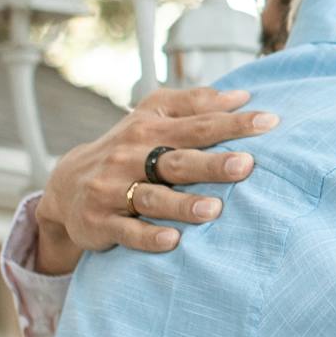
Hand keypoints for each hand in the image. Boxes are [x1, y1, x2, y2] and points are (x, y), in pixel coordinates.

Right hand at [35, 85, 279, 273]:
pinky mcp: (101, 221)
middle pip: (177, 160)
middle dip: (212, 164)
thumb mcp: (153, 117)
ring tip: (215, 209)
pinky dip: (148, 236)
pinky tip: (172, 241)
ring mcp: (113, 190)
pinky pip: (127, 231)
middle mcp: (130, 156)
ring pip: (152, 198)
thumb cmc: (126, 148)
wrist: (65, 186)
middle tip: (247, 165)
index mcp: (149, 128)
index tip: (269, 123)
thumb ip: (194, 104)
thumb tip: (241, 95)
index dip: (232, 123)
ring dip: (183, 204)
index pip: (197, 124)